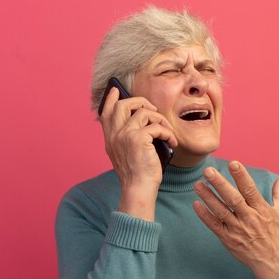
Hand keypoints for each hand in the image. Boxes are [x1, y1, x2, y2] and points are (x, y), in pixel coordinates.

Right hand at [100, 87, 177, 220]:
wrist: (138, 189)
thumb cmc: (137, 174)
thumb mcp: (126, 153)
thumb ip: (127, 137)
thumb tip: (142, 120)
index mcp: (110, 138)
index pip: (106, 111)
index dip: (112, 98)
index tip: (117, 90)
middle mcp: (115, 134)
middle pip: (124, 104)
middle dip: (141, 102)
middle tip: (153, 110)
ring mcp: (125, 135)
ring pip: (144, 112)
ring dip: (160, 120)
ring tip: (167, 132)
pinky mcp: (138, 139)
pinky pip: (156, 126)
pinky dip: (168, 132)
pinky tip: (172, 142)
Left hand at [193, 161, 278, 278]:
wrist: (273, 263)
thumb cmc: (278, 237)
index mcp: (262, 210)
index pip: (250, 190)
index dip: (241, 176)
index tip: (233, 163)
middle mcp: (249, 218)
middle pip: (232, 198)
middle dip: (220, 184)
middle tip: (208, 171)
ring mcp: (237, 229)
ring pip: (221, 211)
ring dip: (208, 197)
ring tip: (198, 184)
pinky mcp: (229, 239)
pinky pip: (215, 226)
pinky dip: (205, 216)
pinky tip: (196, 204)